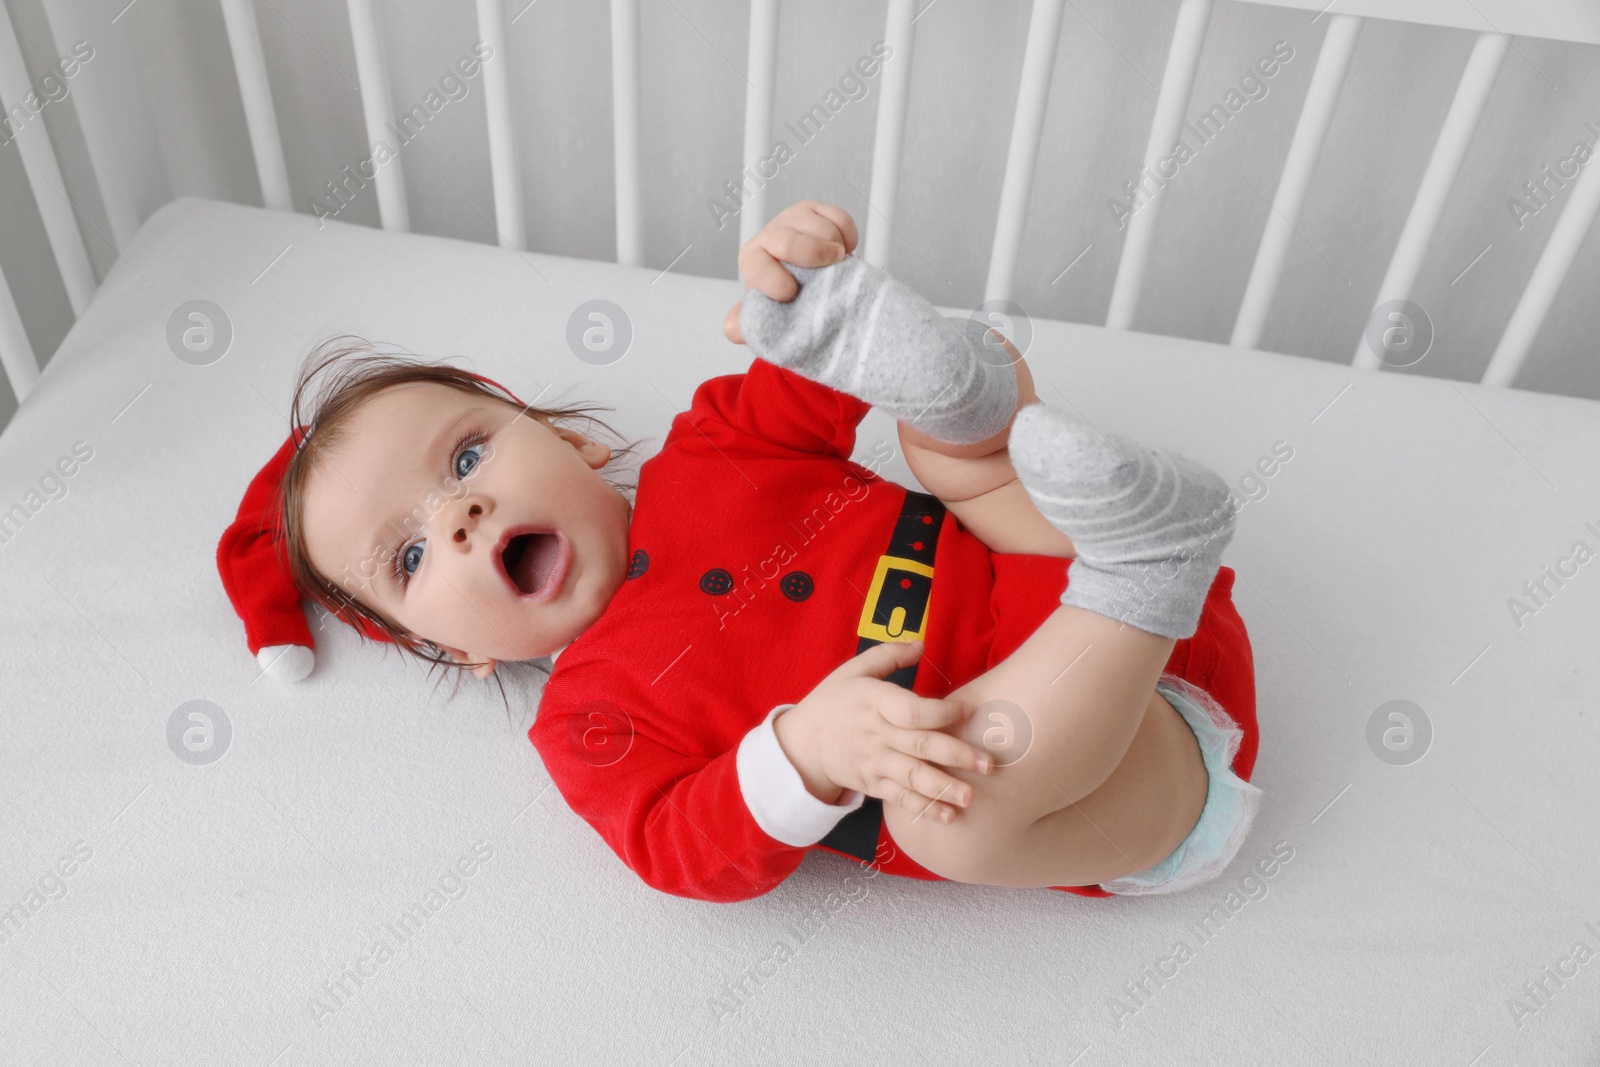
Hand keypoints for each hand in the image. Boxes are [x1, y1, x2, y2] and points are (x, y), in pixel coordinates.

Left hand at [723, 199, 859, 344]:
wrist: (804, 278)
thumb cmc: (783, 296)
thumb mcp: (766, 313)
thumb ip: (749, 323)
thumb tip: (733, 330)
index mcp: (753, 260)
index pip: (755, 265)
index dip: (773, 281)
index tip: (792, 294)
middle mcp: (770, 236)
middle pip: (788, 241)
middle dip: (813, 256)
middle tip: (833, 269)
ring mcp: (794, 219)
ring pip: (820, 228)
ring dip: (836, 251)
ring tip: (835, 268)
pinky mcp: (818, 210)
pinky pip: (840, 219)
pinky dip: (849, 238)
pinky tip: (843, 252)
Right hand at [775, 640, 992, 823]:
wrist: (801, 743)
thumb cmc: (833, 702)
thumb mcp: (853, 670)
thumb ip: (888, 655)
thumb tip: (921, 644)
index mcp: (875, 702)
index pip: (912, 710)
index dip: (942, 712)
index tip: (968, 710)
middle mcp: (877, 734)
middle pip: (920, 745)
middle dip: (956, 755)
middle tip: (988, 764)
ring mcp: (874, 762)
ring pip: (912, 776)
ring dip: (943, 787)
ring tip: (970, 796)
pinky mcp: (872, 784)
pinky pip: (900, 797)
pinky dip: (923, 808)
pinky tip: (947, 816)